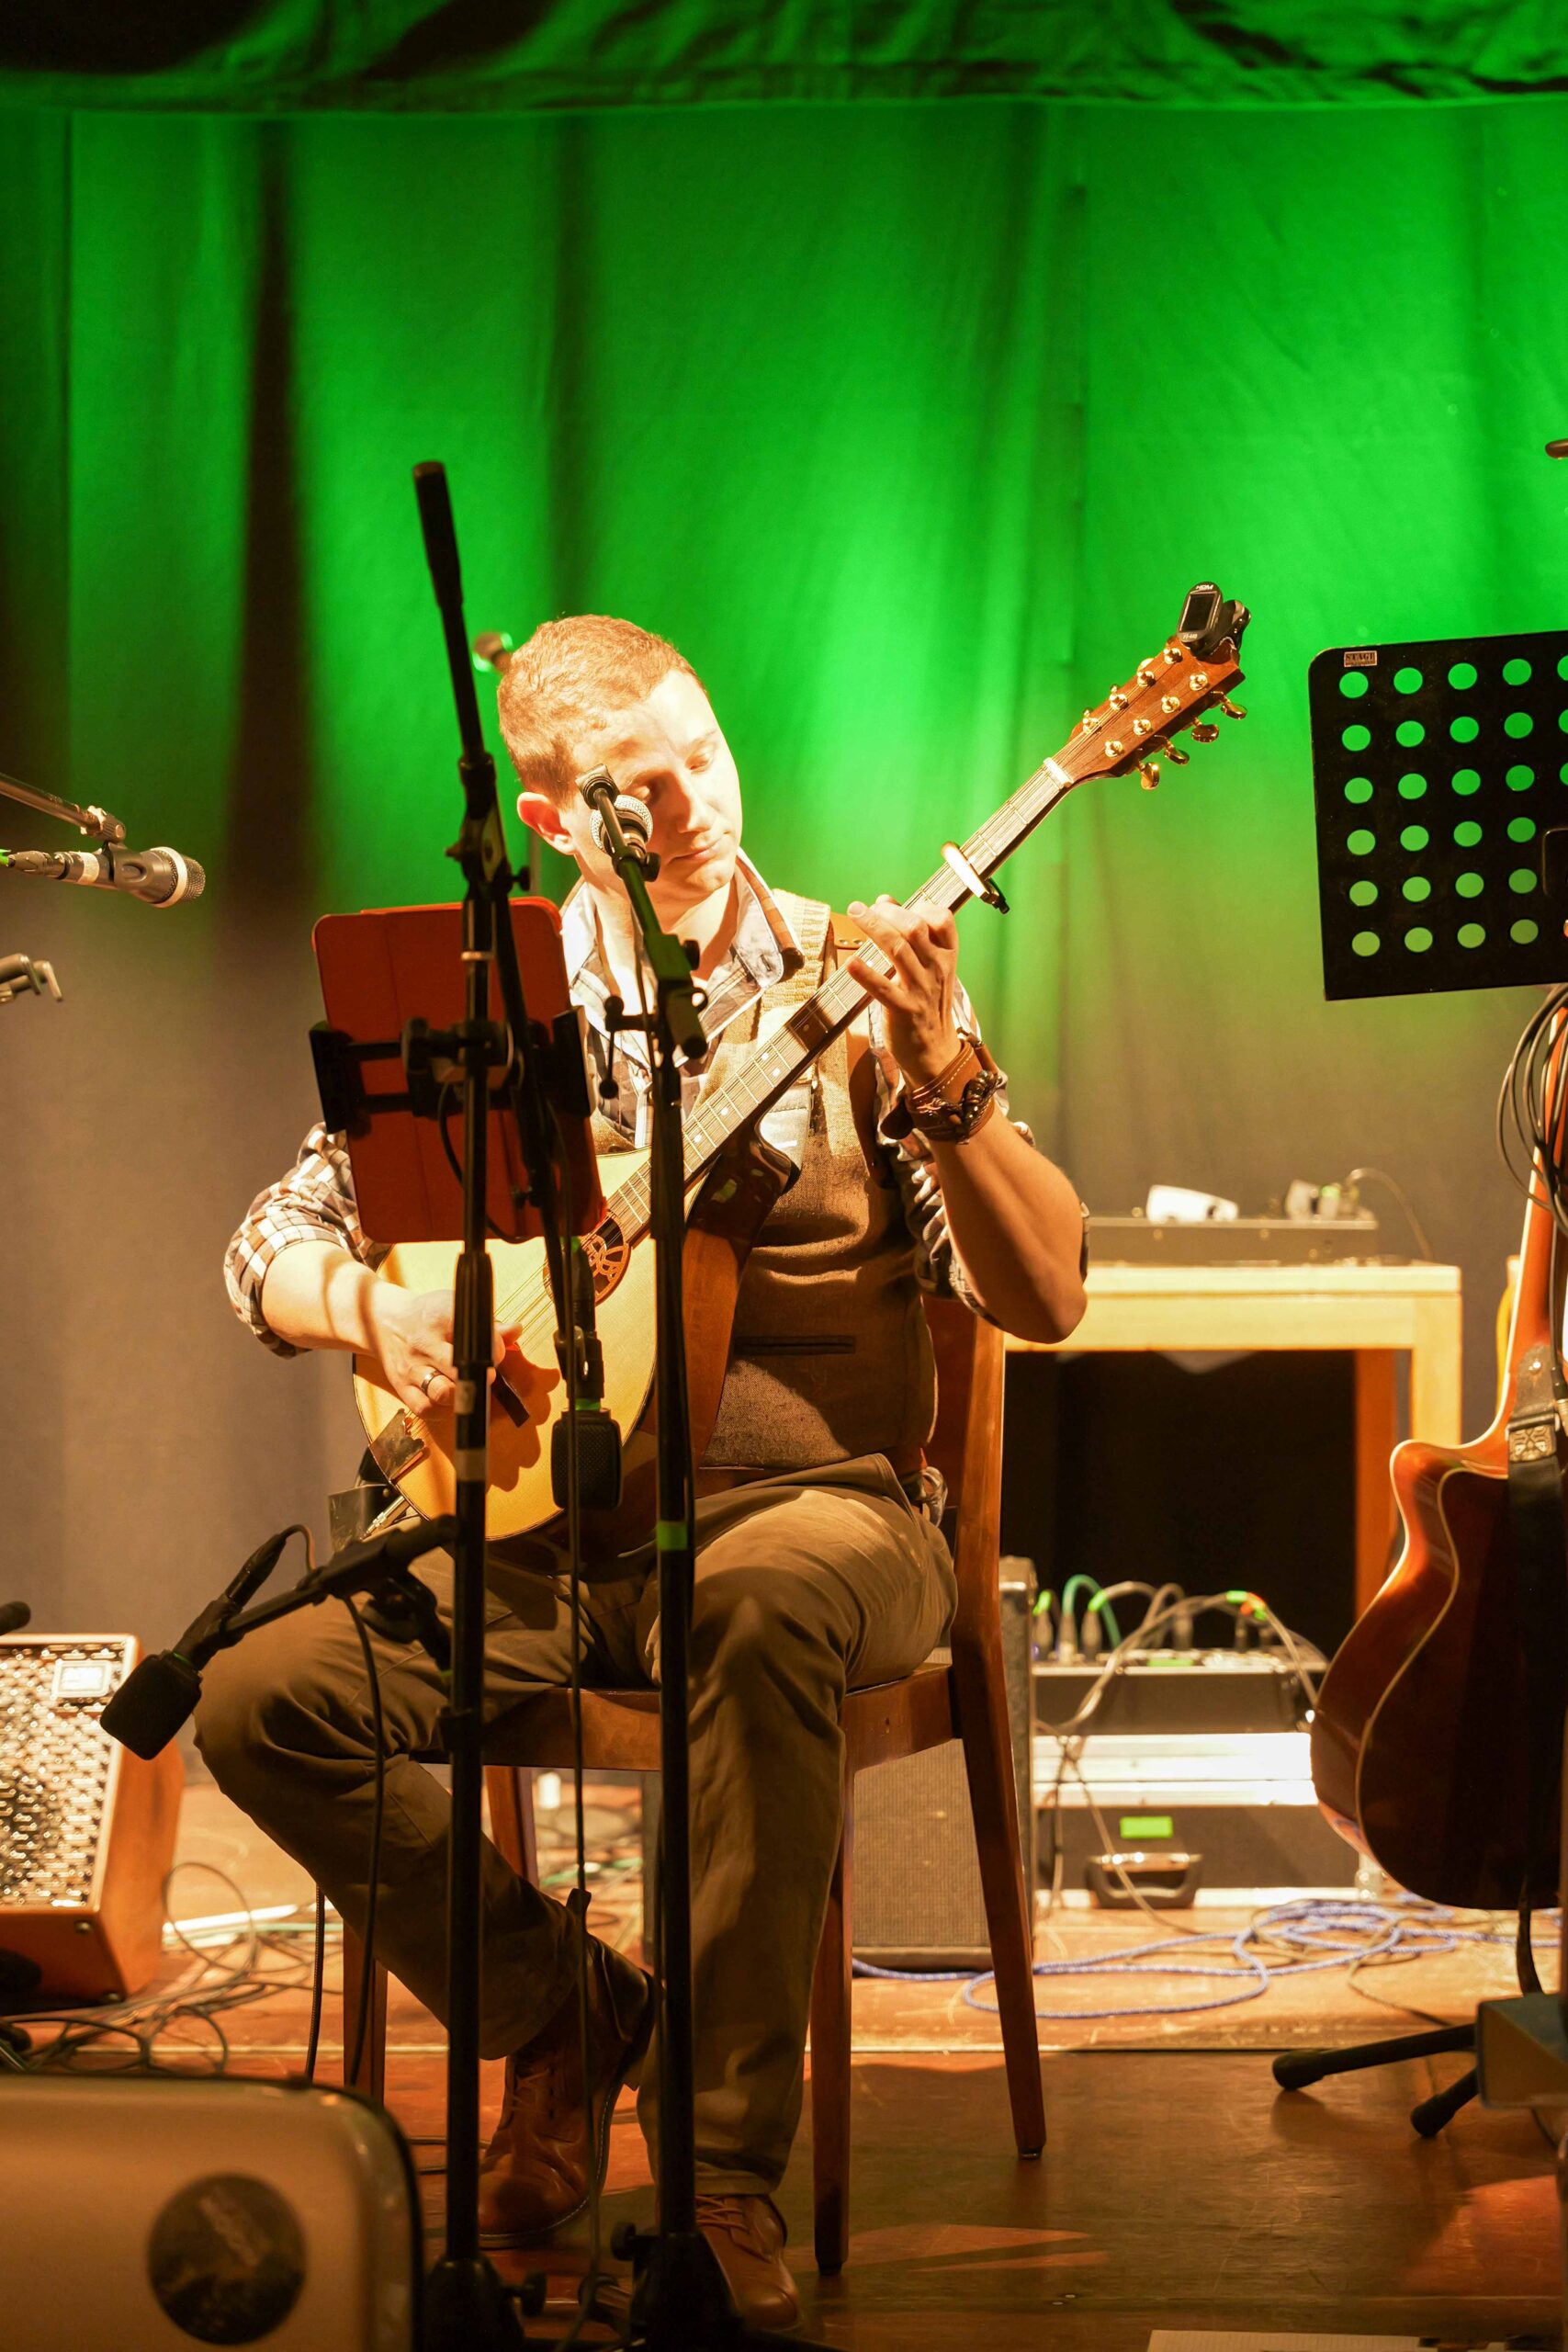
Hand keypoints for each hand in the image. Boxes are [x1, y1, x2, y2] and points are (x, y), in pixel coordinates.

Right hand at [363, 1284, 518, 1418]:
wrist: (383, 1321)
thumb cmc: (426, 1316)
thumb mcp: (454, 1308)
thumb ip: (487, 1324)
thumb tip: (516, 1330)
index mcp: (441, 1316)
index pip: (473, 1334)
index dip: (493, 1349)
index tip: (497, 1354)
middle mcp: (424, 1342)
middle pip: (459, 1367)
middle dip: (481, 1376)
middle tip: (488, 1376)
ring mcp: (411, 1367)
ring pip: (441, 1391)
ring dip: (462, 1395)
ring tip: (469, 1389)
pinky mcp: (401, 1386)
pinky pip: (425, 1408)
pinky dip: (442, 1410)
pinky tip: (451, 1400)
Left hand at [845, 896, 962, 1086]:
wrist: (935, 1051)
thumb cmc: (928, 1004)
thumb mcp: (930, 968)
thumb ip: (912, 935)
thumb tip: (885, 901)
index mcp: (946, 957)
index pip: (942, 920)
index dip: (917, 905)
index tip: (890, 904)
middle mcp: (936, 969)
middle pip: (915, 929)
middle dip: (888, 913)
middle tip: (863, 908)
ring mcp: (921, 990)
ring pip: (898, 950)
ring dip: (874, 928)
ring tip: (855, 914)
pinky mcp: (904, 1010)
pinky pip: (883, 989)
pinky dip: (866, 975)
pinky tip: (850, 963)